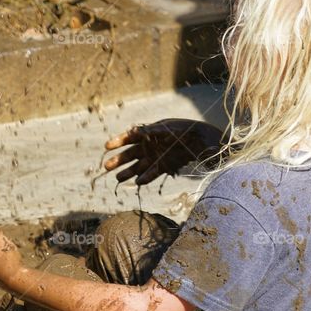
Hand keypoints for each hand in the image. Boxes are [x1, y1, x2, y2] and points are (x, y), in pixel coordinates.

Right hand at [103, 119, 224, 184]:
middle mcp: (150, 145)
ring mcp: (156, 156)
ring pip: (138, 166)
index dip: (118, 141)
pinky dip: (146, 178)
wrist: (204, 141)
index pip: (130, 137)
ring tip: (118, 178)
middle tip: (106, 166)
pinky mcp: (165, 166)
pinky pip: (152, 173)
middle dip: (119, 160)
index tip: (107, 146)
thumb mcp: (168, 128)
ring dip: (128, 172)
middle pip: (131, 154)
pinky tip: (138, 182)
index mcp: (149, 132)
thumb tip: (135, 131)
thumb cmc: (185, 130)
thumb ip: (152, 131)